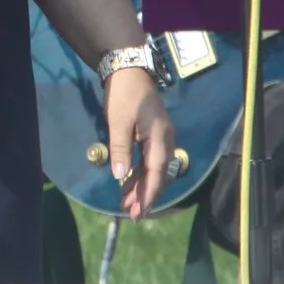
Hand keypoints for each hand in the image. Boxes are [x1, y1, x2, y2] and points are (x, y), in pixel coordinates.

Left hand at [104, 67, 176, 219]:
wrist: (129, 69)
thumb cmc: (123, 94)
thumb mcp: (118, 121)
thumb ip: (121, 149)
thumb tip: (120, 176)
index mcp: (159, 137)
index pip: (156, 172)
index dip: (148, 194)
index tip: (139, 211)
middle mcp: (166, 140)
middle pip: (159, 174)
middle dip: (146, 195)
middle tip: (132, 214)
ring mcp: (162, 137)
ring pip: (154, 169)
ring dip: (142, 186)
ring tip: (127, 203)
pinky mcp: (155, 135)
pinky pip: (150, 160)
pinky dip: (140, 173)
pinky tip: (128, 183)